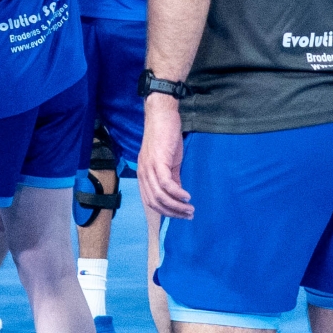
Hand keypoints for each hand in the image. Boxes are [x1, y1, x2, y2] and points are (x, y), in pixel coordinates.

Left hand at [136, 94, 192, 219]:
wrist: (162, 116)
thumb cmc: (165, 137)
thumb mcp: (168, 162)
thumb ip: (171, 179)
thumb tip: (178, 196)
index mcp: (143, 175)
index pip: (150, 201)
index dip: (166, 212)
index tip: (181, 216)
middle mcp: (142, 174)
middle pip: (154, 202)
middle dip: (172, 212)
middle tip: (188, 215)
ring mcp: (149, 168)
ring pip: (160, 196)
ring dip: (176, 206)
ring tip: (190, 209)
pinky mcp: (158, 161)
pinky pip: (166, 184)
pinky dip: (176, 193)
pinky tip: (187, 196)